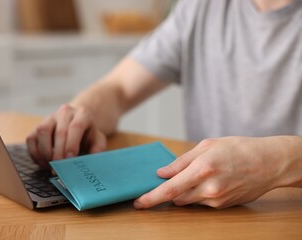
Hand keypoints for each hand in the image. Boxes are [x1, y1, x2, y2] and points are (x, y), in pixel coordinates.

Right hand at [26, 104, 106, 166]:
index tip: (69, 160)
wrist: (79, 124)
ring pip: (42, 132)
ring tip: (51, 166)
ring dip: (45, 152)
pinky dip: (35, 153)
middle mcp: (65, 112)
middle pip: (59, 131)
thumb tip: (89, 164)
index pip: (76, 127)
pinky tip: (44, 163)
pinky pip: (31, 139)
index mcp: (83, 114)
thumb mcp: (98, 141)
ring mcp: (49, 118)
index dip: (72, 144)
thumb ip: (97, 151)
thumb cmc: (89, 135)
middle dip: (58, 153)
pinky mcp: (37, 126)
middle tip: (59, 170)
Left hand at [134, 136, 288, 208]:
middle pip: (176, 198)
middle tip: (166, 181)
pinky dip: (197, 194)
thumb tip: (162, 173)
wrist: (268, 163)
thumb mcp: (207, 145)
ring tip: (197, 175)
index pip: (170, 189)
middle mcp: (209, 188)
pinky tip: (210, 181)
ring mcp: (217, 200)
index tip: (139, 202)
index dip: (152, 198)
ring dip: (184, 192)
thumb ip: (182, 161)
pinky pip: (201, 202)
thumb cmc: (238, 149)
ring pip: (188, 201)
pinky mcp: (223, 206)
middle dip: (167, 192)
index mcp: (202, 169)